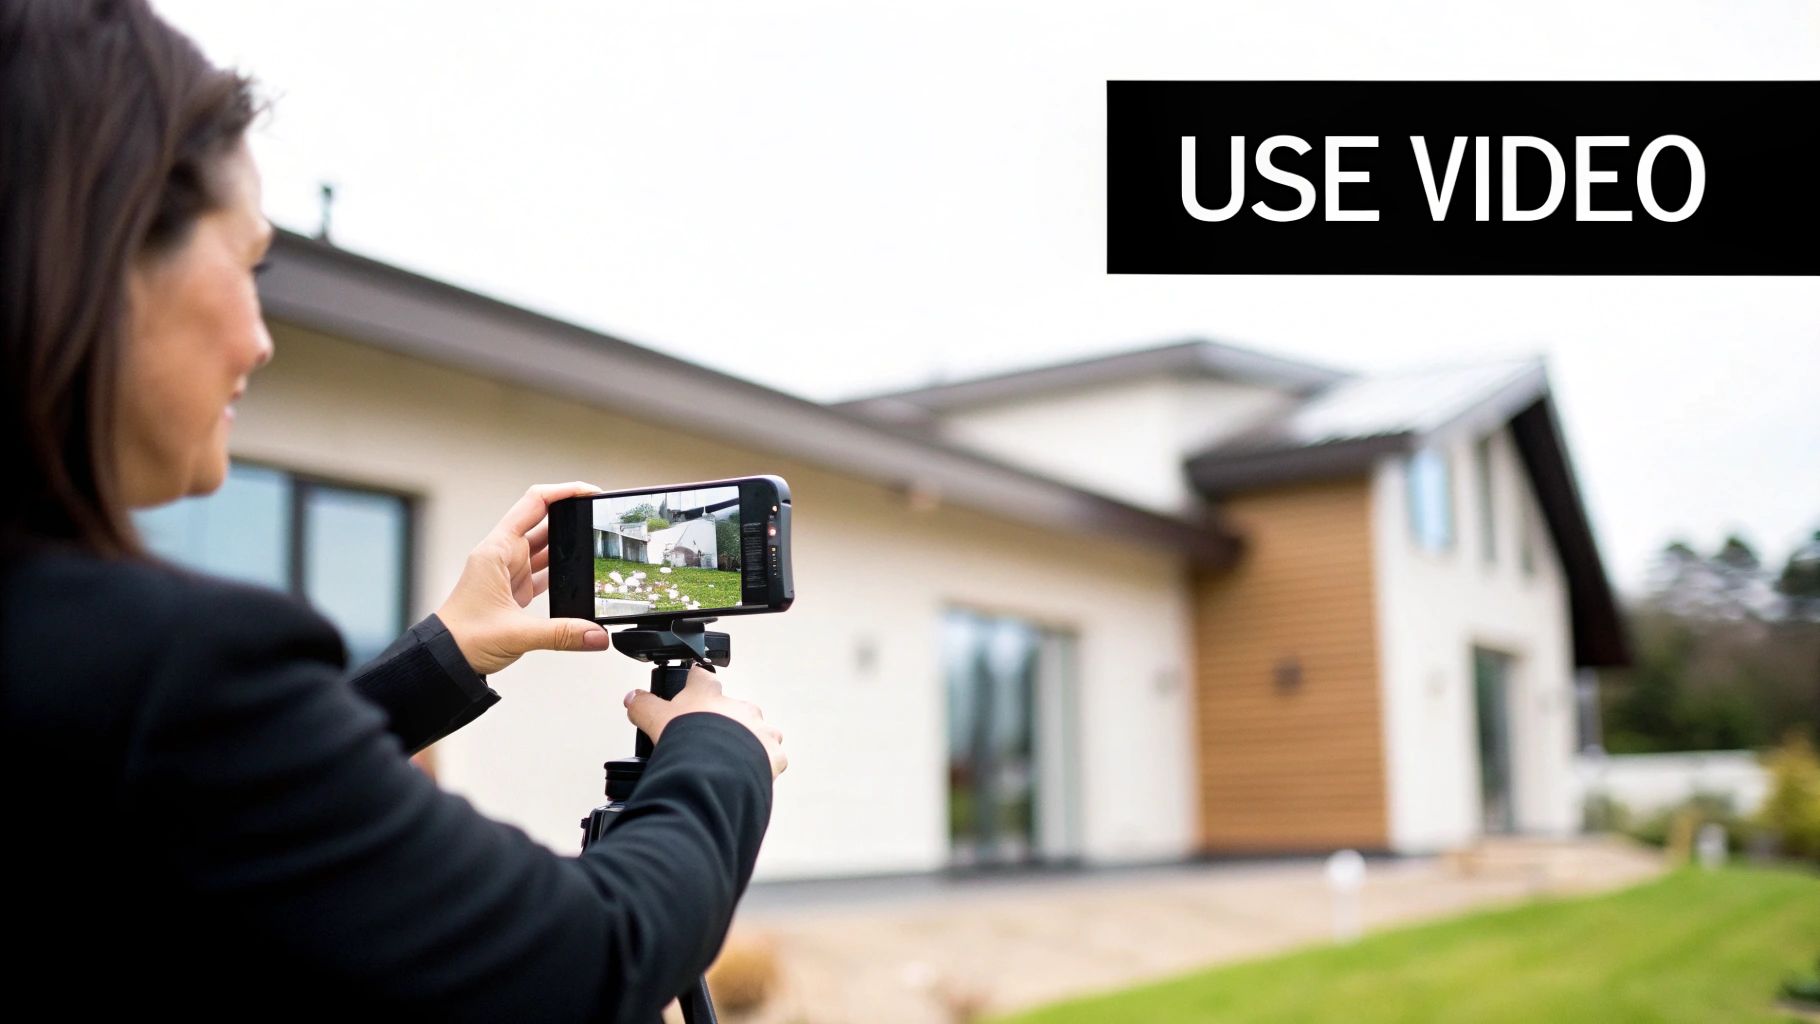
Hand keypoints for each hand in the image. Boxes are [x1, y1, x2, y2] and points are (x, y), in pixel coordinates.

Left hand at [436, 481, 611, 675]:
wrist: (444, 660)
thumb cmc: (462, 638)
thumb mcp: (516, 634)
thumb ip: (561, 634)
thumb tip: (597, 634)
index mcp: (496, 551)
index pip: (534, 504)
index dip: (563, 492)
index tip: (589, 493)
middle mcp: (503, 555)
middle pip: (544, 521)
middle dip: (572, 517)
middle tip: (601, 518)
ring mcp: (509, 572)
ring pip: (547, 547)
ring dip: (569, 546)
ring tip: (597, 544)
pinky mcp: (515, 590)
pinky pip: (545, 572)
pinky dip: (563, 573)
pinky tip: (579, 576)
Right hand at [625, 665, 786, 779]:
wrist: (715, 770)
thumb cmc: (687, 742)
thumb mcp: (655, 721)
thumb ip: (643, 706)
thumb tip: (632, 698)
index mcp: (707, 696)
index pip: (701, 677)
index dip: (696, 681)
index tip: (694, 681)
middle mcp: (737, 707)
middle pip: (731, 707)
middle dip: (722, 722)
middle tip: (707, 741)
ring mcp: (758, 728)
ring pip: (756, 730)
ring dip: (746, 741)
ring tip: (729, 760)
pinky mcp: (772, 752)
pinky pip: (770, 756)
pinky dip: (761, 763)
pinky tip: (746, 774)